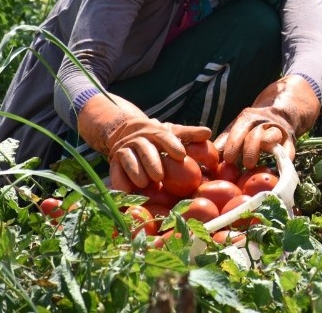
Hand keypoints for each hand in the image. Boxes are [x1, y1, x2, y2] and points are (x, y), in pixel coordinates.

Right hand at [77, 93, 210, 189]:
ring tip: (144, 183)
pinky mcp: (114, 160)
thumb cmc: (157, 137)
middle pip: (145, 149)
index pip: (164, 136)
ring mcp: (125, 148)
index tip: (181, 155)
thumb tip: (208, 132)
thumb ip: (189, 134)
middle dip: (152, 162)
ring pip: (129, 158)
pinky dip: (119, 180)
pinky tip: (126, 190)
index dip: (172, 145)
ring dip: (136, 171)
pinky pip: (115, 170)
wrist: (125, 131)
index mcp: (156, 132)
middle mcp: (140, 139)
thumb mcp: (172, 132)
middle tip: (160, 176)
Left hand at [214, 75, 319, 168]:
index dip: (234, 145)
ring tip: (258, 164)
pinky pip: (289, 148)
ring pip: (273, 136)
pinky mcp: (290, 140)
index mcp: (247, 118)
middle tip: (245, 165)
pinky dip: (285, 157)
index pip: (239, 130)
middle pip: (255, 134)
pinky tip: (279, 169)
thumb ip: (225, 140)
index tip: (228, 159)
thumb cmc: (253, 126)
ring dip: (266, 147)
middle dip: (249, 149)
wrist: (282, 112)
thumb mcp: (239, 127)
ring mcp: (277, 130)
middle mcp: (263, 122)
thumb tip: (210, 157)